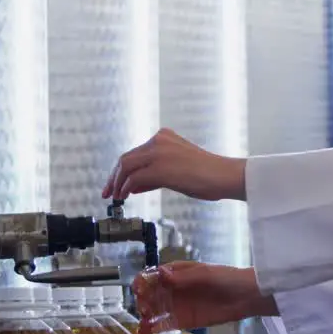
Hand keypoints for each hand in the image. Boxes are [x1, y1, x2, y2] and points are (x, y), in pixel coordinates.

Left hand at [102, 128, 246, 203]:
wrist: (224, 175)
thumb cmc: (207, 176)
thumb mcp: (176, 170)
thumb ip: (153, 175)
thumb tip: (132, 185)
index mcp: (164, 136)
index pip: (135, 153)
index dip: (121, 170)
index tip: (115, 184)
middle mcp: (158, 140)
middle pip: (126, 158)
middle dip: (114, 177)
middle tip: (108, 192)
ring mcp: (158, 153)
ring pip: (126, 166)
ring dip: (117, 183)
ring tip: (115, 196)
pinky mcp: (160, 168)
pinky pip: (134, 178)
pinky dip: (126, 188)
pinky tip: (125, 196)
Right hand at [131, 261, 277, 333]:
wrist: (246, 296)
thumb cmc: (225, 279)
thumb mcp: (204, 275)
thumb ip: (182, 277)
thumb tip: (160, 274)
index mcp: (175, 272)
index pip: (152, 275)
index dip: (143, 281)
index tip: (139, 289)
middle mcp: (173, 288)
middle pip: (150, 294)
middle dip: (143, 300)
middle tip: (145, 308)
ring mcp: (177, 305)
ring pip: (155, 310)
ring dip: (146, 315)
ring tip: (144, 322)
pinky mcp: (184, 320)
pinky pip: (166, 324)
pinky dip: (154, 327)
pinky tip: (145, 331)